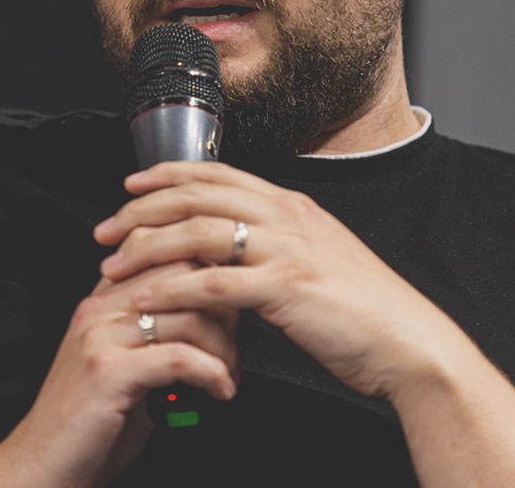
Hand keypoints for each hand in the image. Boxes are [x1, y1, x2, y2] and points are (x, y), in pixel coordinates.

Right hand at [0, 260, 238, 487]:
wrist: (42, 464)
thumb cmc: (91, 420)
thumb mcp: (126, 361)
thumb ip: (157, 332)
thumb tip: (218, 314)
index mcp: (102, 300)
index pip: (165, 251)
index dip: (208, 274)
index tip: (230, 308)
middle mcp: (98, 309)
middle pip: (183, 275)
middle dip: (224, 310)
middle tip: (233, 347)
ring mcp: (99, 337)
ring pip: (189, 317)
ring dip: (224, 349)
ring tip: (227, 376)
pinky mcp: (108, 372)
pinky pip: (180, 358)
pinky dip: (212, 374)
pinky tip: (219, 390)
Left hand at [94, 161, 444, 399]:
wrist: (408, 341)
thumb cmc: (364, 308)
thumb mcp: (319, 258)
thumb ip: (277, 245)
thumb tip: (236, 249)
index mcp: (292, 205)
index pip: (218, 174)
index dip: (168, 176)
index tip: (130, 186)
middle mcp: (287, 217)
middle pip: (198, 196)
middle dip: (143, 208)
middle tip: (106, 228)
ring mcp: (288, 249)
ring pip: (199, 233)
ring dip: (148, 247)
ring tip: (114, 264)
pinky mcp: (286, 288)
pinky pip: (215, 284)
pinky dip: (175, 290)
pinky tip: (149, 299)